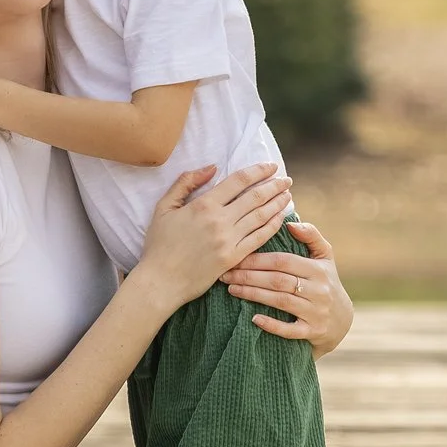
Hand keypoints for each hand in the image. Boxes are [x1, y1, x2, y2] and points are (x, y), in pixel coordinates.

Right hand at [135, 163, 292, 314]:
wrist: (161, 280)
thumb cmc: (159, 244)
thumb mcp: (164, 207)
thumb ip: (186, 182)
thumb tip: (212, 167)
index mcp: (204, 205)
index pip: (238, 181)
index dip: (258, 171)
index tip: (270, 166)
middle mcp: (220, 220)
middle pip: (255, 196)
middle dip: (274, 185)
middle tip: (286, 179)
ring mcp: (228, 240)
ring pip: (261, 216)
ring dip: (277, 203)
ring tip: (287, 194)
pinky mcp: (234, 258)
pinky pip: (259, 238)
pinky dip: (272, 226)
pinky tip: (280, 218)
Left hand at [220, 220, 353, 353]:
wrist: (342, 319)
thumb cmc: (325, 281)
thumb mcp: (325, 256)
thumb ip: (311, 236)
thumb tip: (291, 223)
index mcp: (318, 269)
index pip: (283, 261)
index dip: (257, 259)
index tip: (236, 258)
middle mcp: (319, 290)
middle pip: (278, 281)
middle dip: (249, 277)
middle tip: (226, 274)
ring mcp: (316, 312)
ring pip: (280, 302)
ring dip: (253, 295)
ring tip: (231, 289)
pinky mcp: (313, 332)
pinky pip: (290, 330)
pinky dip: (272, 325)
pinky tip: (253, 318)